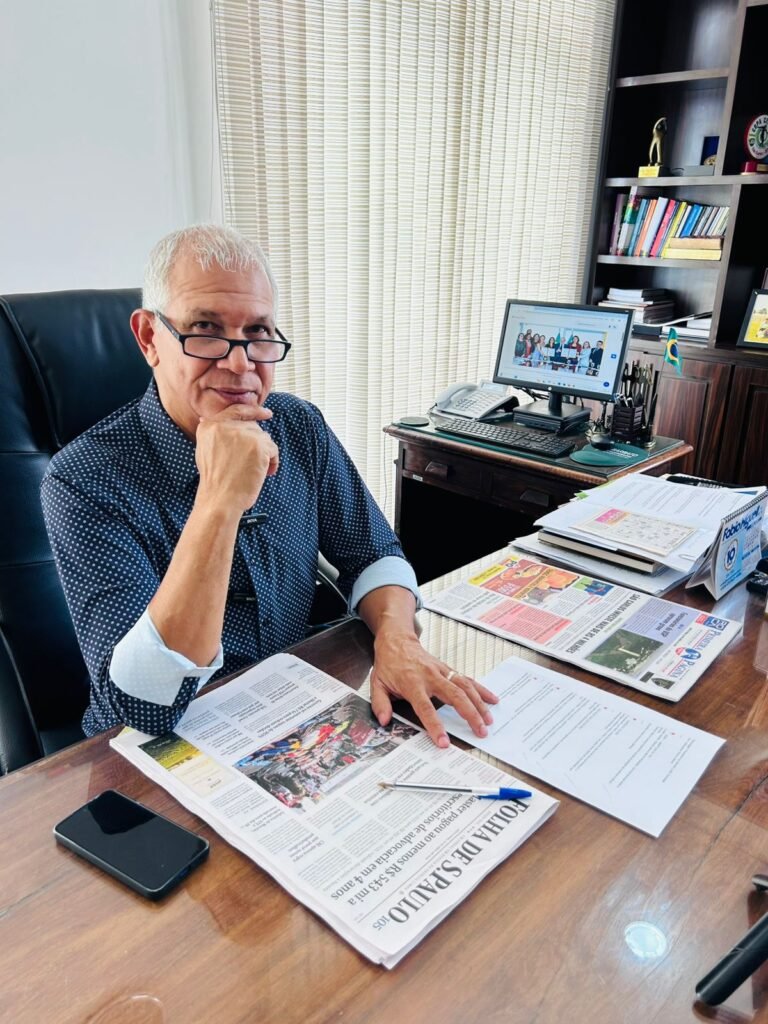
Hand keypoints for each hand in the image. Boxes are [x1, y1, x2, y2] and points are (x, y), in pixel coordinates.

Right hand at [195, 405, 278, 512]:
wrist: (220, 498)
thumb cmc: (214, 480)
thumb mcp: (203, 450)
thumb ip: (210, 433)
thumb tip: (205, 419)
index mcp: (211, 425)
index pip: (236, 410)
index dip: (253, 411)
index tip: (266, 413)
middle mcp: (226, 426)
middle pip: (253, 427)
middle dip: (257, 444)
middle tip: (254, 462)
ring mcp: (243, 434)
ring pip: (264, 439)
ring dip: (265, 454)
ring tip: (257, 470)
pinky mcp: (258, 445)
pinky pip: (273, 449)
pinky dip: (273, 462)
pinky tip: (265, 473)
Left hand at [369, 631, 497, 747]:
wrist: (397, 641)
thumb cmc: (388, 664)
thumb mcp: (377, 683)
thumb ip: (380, 704)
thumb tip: (384, 721)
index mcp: (412, 683)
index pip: (425, 708)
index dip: (435, 725)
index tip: (444, 742)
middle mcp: (430, 677)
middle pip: (454, 696)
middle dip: (469, 715)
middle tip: (480, 732)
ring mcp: (442, 671)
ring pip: (465, 687)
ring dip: (479, 704)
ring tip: (489, 720)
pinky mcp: (448, 669)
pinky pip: (467, 679)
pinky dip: (481, 689)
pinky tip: (493, 699)